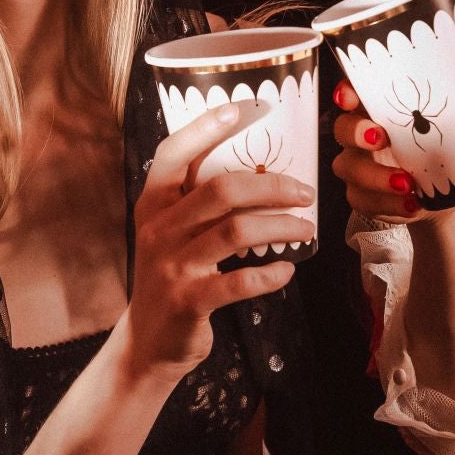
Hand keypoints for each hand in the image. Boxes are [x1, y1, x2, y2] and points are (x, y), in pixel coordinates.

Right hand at [126, 103, 313, 376]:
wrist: (147, 343)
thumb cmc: (172, 277)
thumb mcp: (174, 234)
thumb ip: (203, 204)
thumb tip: (265, 169)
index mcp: (153, 204)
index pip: (174, 154)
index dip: (206, 128)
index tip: (242, 110)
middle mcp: (158, 230)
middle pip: (221, 190)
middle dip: (272, 186)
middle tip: (305, 192)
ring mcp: (172, 267)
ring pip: (236, 231)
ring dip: (282, 226)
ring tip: (307, 228)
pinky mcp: (189, 302)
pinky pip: (238, 281)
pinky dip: (270, 274)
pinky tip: (287, 271)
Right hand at [331, 63, 454, 221]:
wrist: (449, 198)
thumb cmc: (448, 150)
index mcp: (382, 109)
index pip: (354, 92)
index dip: (346, 91)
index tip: (350, 96)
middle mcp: (363, 135)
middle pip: (342, 128)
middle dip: (356, 132)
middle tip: (382, 139)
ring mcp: (360, 167)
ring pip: (348, 168)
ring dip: (376, 177)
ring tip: (408, 184)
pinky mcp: (364, 197)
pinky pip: (363, 201)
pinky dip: (387, 205)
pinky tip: (412, 205)